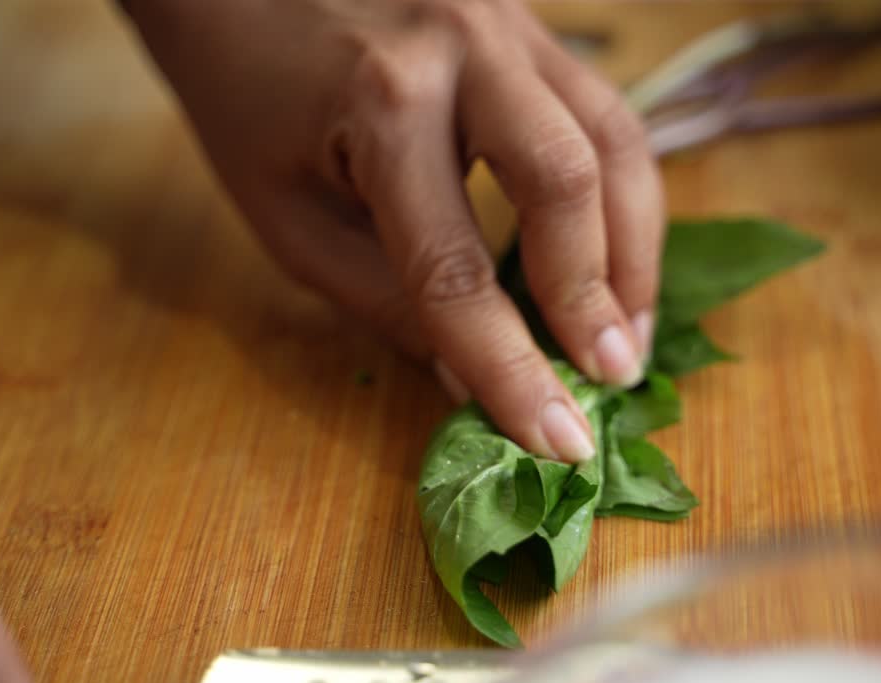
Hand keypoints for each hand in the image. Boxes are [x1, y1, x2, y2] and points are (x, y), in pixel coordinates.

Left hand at [127, 0, 664, 461]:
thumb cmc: (245, 96)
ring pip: (616, 140)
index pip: (460, 268)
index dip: (511, 367)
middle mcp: (463, 47)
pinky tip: (614, 255)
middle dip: (598, 296)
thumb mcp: (290, 217)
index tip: (558, 441)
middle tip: (614, 380)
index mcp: (383, 104)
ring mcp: (509, 22)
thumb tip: (474, 375)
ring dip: (635, 249)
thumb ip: (386, 299)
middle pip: (569, 182)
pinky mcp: (531, 22)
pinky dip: (621, 196)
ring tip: (630, 331)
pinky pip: (604, 115)